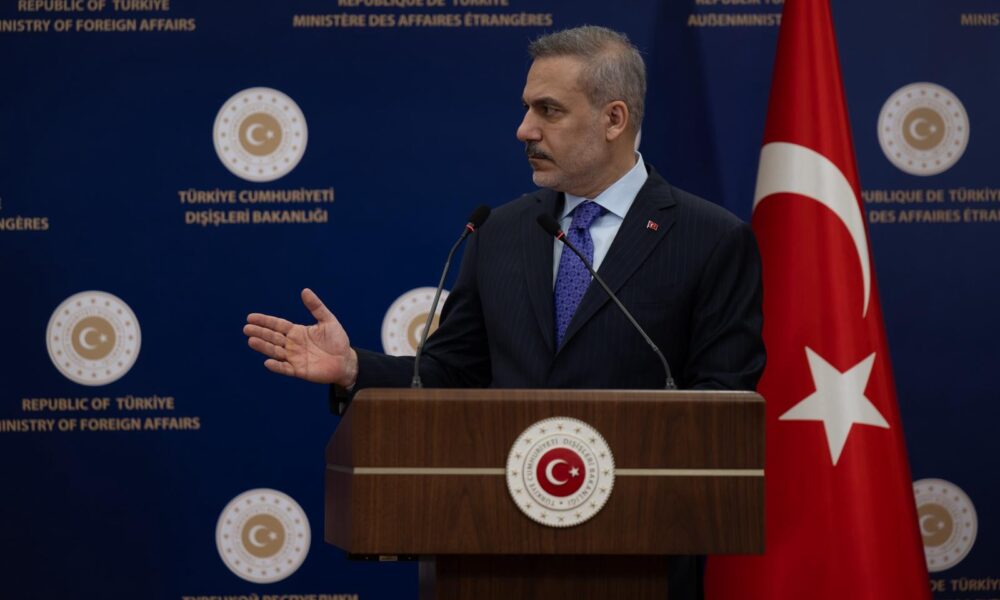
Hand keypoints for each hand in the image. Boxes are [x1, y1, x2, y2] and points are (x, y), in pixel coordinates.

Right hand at [243, 288, 357, 386]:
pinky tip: (268, 362)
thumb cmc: (337, 341)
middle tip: (246, 328)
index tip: (250, 317)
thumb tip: (305, 290)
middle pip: (273, 337)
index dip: (265, 321)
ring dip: (263, 347)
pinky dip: (277, 366)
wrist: (346, 361)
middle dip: (260, 332)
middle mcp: (293, 344)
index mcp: (297, 332)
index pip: (278, 325)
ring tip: (251, 341)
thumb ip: (316, 307)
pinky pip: (285, 368)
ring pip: (275, 351)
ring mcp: (294, 358)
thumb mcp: (328, 320)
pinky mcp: (299, 371)